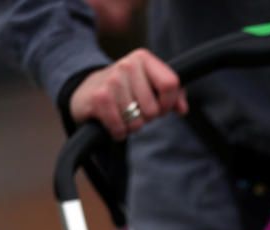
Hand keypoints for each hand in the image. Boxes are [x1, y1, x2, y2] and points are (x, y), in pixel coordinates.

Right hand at [69, 48, 187, 139]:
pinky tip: (114, 124)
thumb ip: (173, 95)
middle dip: (147, 117)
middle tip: (136, 110)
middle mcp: (127, 65)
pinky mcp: (99, 97)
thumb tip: (182, 109)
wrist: (87, 90)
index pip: (170, 84)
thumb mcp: (150, 86)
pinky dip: (119, 132)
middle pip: (153, 109)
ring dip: (131, 125)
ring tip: (123, 115)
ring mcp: (112, 80)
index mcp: (144, 58)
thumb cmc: (126, 90)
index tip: (160, 107)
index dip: (168, 103)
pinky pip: (120, 127)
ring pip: (137, 121)